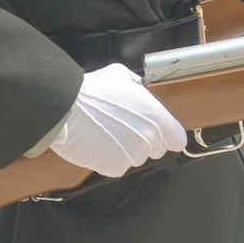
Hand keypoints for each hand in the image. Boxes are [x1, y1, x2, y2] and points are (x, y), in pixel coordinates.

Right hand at [51, 61, 185, 177]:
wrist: (66, 110)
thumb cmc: (91, 91)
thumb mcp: (119, 74)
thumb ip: (136, 83)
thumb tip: (137, 85)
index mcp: (156, 117)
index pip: (177, 139)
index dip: (168, 136)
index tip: (160, 135)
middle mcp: (148, 139)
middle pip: (156, 150)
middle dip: (144, 141)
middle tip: (124, 128)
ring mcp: (132, 155)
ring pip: (136, 158)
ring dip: (126, 150)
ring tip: (106, 133)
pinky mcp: (115, 168)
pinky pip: (118, 166)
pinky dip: (109, 158)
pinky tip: (97, 143)